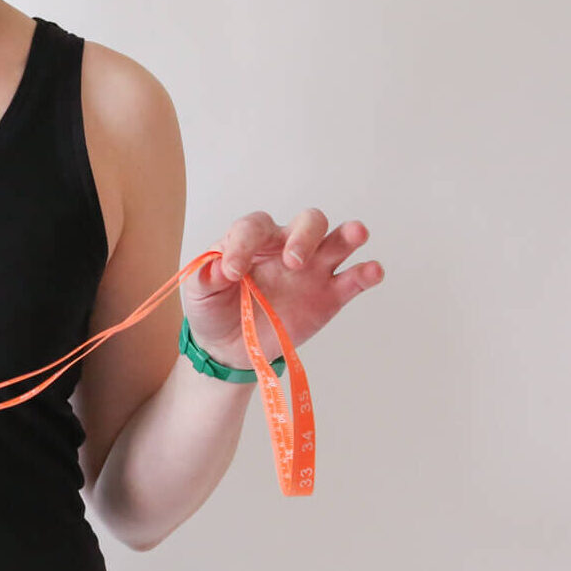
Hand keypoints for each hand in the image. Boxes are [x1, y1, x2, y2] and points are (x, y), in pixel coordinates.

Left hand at [179, 210, 383, 370]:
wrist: (229, 348)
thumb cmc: (214, 310)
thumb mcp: (198, 294)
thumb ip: (205, 276)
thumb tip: (219, 267)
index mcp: (252, 241)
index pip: (255, 228)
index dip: (243, 244)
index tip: (231, 273)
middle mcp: (286, 248)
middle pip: (308, 222)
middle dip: (304, 235)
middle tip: (293, 262)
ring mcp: (312, 270)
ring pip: (337, 241)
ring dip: (348, 235)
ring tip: (355, 234)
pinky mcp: (329, 296)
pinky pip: (353, 279)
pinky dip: (366, 273)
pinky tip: (372, 271)